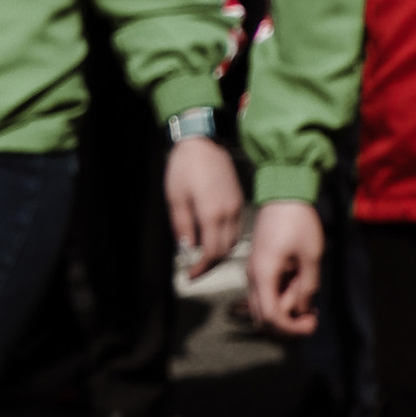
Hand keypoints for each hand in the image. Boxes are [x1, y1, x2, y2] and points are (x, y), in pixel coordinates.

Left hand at [164, 136, 243, 272]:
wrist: (202, 142)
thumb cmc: (185, 167)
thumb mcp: (175, 198)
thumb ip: (182, 226)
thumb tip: (187, 249)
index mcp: (212, 214)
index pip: (212, 253)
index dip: (202, 268)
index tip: (191, 274)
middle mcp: (229, 213)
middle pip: (226, 251)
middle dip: (211, 264)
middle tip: (196, 269)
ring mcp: (237, 207)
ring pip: (234, 241)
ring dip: (220, 253)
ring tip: (204, 257)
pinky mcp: (239, 201)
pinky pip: (237, 229)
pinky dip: (227, 239)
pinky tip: (214, 239)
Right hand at [248, 197, 324, 337]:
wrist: (283, 193)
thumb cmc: (298, 222)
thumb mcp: (311, 257)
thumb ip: (307, 287)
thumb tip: (303, 310)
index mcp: (264, 274)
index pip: (271, 317)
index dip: (292, 328)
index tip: (313, 321)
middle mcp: (253, 277)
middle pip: (262, 318)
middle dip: (288, 325)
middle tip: (312, 316)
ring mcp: (253, 272)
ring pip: (262, 307)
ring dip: (285, 312)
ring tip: (308, 299)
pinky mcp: (258, 266)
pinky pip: (265, 293)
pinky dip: (280, 299)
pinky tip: (299, 289)